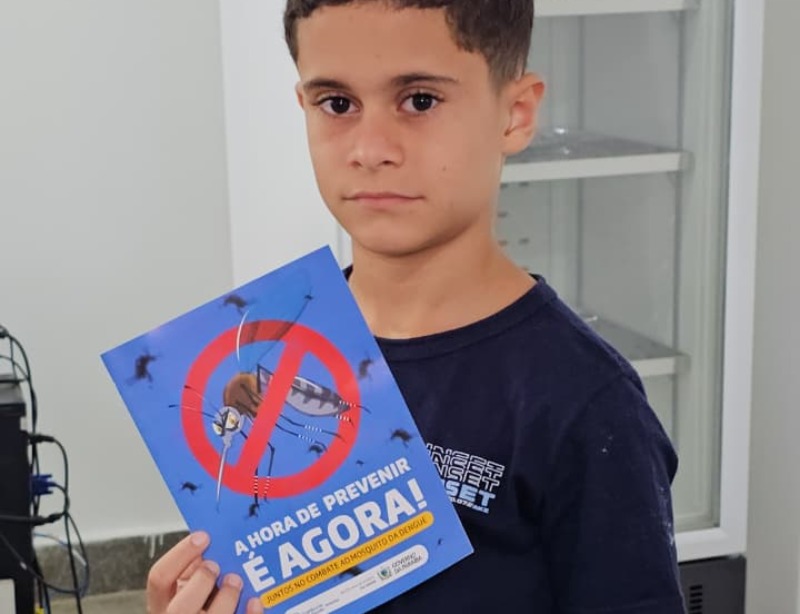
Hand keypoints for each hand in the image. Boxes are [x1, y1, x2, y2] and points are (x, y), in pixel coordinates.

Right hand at [147, 531, 261, 613]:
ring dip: (227, 597)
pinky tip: (255, 601)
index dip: (180, 554)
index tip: (203, 537)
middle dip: (202, 581)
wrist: (211, 613)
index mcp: (165, 603)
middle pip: (180, 608)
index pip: (159, 578)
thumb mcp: (189, 586)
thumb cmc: (201, 602)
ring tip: (237, 580)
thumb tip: (213, 547)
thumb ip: (194, 571)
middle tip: (218, 564)